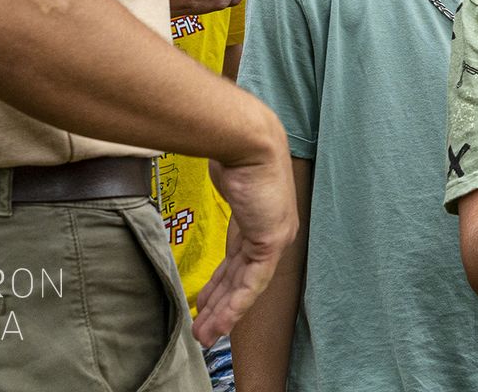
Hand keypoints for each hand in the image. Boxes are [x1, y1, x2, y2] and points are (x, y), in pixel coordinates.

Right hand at [194, 131, 297, 345]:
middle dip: (220, 305)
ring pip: (247, 287)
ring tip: (205, 335)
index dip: (222, 286)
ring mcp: (275, 237)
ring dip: (225, 313)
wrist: (249, 142)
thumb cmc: (235, 151)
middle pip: (242, 278)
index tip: (204, 303)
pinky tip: (220, 323)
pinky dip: (235, 305)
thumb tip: (209, 172)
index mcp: (260, 220)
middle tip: (203, 328)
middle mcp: (271, 231)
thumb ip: (222, 188)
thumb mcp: (226, 178)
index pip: (240, 262)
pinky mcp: (272, 241)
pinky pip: (253, 283)